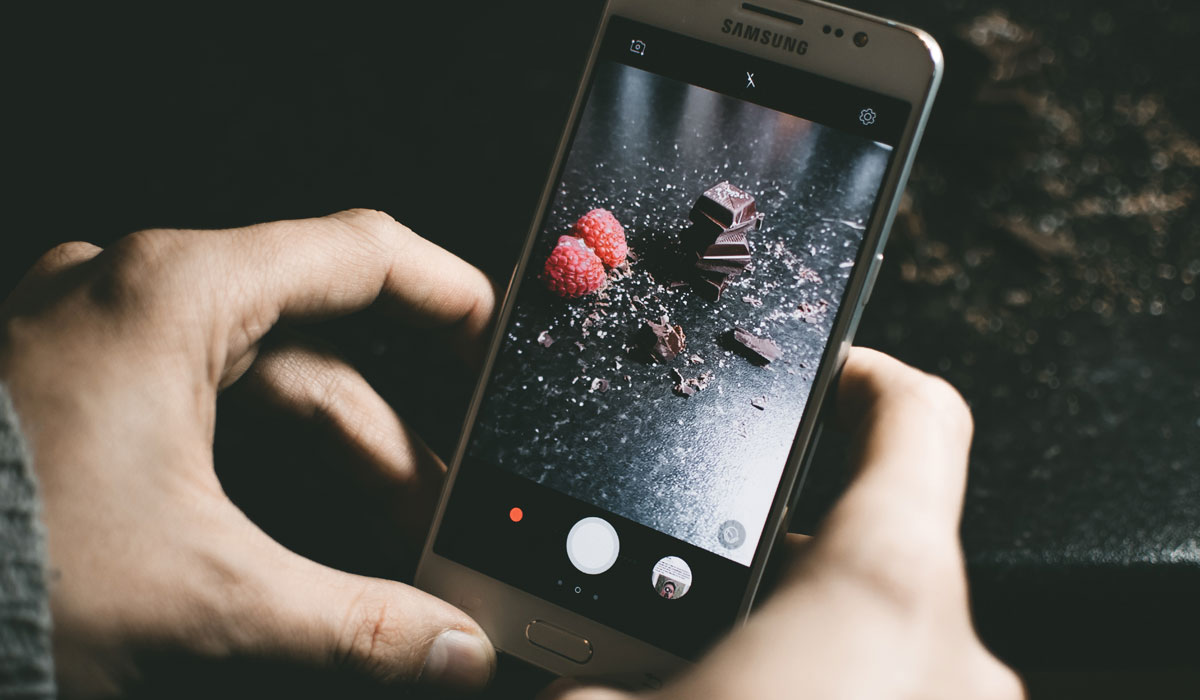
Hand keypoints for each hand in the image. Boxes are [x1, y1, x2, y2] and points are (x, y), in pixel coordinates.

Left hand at [0, 210, 497, 697]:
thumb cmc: (3, 574)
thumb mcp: (206, 602)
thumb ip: (358, 622)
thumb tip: (455, 648)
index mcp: (174, 298)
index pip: (356, 254)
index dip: (446, 292)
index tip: (500, 332)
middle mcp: (132, 297)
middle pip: (316, 345)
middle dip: (392, 436)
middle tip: (444, 513)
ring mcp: (94, 341)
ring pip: (257, 382)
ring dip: (332, 457)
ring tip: (387, 534)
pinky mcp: (70, 392)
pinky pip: (200, 405)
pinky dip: (262, 461)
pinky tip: (300, 523)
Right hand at [550, 349, 1023, 699]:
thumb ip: (588, 663)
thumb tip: (574, 676)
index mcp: (880, 595)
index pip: (915, 417)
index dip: (861, 374)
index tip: (819, 375)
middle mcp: (947, 657)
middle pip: (871, 540)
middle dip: (777, 549)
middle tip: (692, 576)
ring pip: (874, 632)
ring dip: (791, 633)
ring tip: (701, 666)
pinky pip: (885, 689)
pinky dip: (819, 683)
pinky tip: (738, 697)